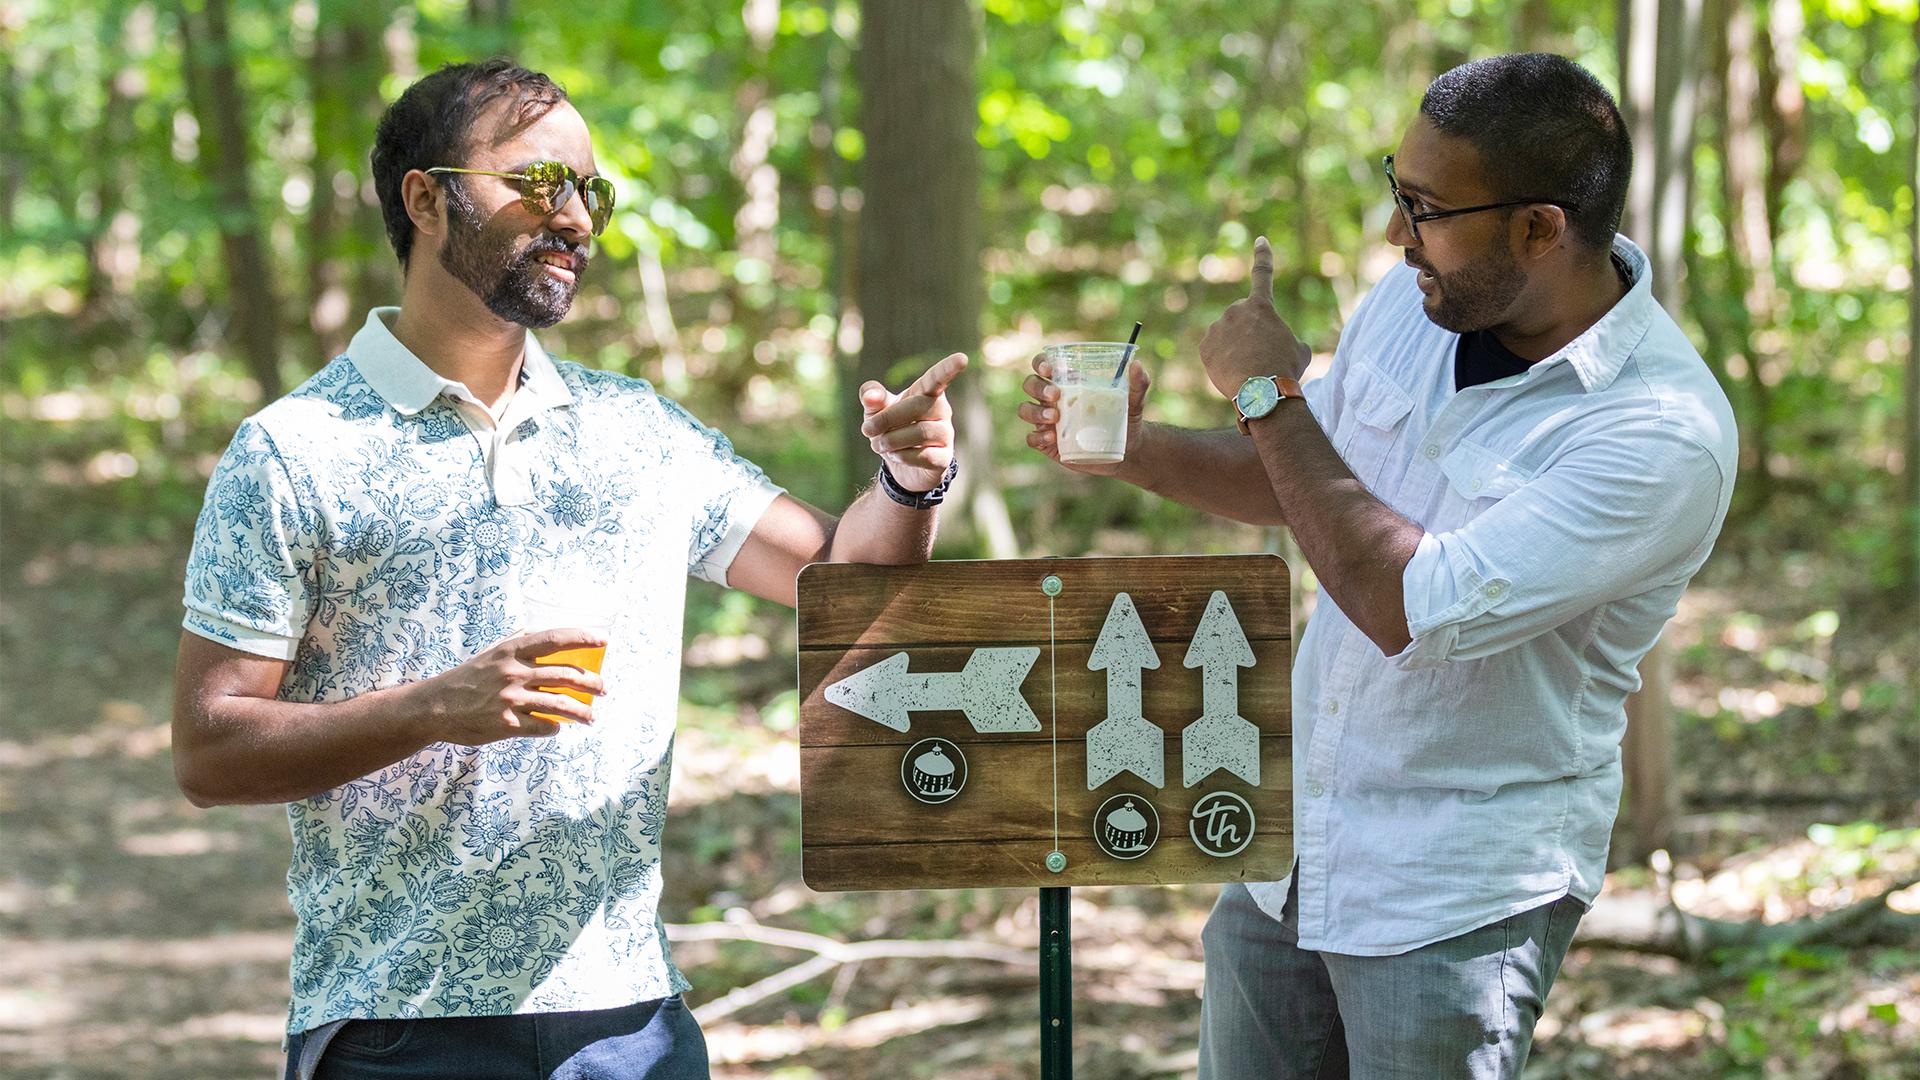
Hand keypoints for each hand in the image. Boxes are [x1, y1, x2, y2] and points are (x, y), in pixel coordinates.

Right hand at [416, 628, 607, 743]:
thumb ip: (515, 644)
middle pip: (565, 675)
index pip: (555, 639)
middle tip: (603, 688)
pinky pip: (542, 727)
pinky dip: (554, 728)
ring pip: (560, 704)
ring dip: (582, 711)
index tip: (604, 641)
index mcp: (511, 651)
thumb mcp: (490, 653)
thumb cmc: (465, 678)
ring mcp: (511, 700)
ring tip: (592, 717)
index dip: (583, 638)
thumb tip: (538, 633)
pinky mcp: (507, 724)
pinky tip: (558, 728)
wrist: (434, 707)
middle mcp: (514, 672)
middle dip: (591, 683)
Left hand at [858, 352, 967, 491]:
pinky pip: (925, 456)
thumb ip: (871, 396)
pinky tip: (896, 456)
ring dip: (892, 440)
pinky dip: (903, 457)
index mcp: (926, 392)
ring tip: (879, 445)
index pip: (938, 378)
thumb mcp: (875, 409)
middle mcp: (942, 410)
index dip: (949, 368)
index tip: (962, 358)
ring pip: (921, 432)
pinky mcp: (945, 458)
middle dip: (886, 419)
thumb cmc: (890, 427)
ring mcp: (946, 434)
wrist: (899, 463)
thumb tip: (870, 397)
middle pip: (918, 406)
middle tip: (866, 429)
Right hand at [1019, 354, 1150, 475]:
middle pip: (1030, 385)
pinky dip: (1037, 437)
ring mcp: (1047, 421)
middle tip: (1056, 395)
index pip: (1044, 366)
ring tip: (1054, 417)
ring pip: (1026, 410)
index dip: (1041, 363)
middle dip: (1038, 388)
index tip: (1050, 369)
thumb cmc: (1126, 420)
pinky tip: (1052, 438)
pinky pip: (1032, 438)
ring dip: (1035, 412)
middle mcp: (1052, 399)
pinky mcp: (1048, 444)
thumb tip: (1138, 364)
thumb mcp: (1134, 402)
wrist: (1127, 452)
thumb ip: (1138, 384)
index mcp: (1067, 382)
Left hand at [1199, 235, 1311, 397]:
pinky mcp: (1205, 346)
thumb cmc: (1285, 370)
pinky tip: (1232, 373)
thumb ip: (1289, 340)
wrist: (1262, 391)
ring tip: (1247, 369)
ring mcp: (1218, 327)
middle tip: (1259, 356)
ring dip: (1234, 348)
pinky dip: (1221, 361)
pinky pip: (1213, 351)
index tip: (1260, 240)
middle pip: (1241, 318)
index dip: (1263, 255)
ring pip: (1226, 336)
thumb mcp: (1299, 351)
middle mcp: (1236, 310)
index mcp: (1262, 306)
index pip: (1263, 274)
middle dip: (1247, 333)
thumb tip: (1286, 345)